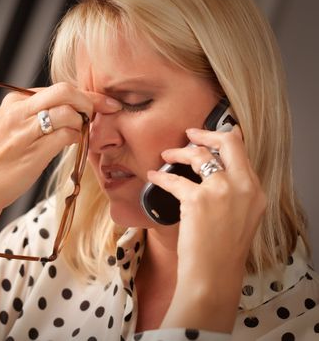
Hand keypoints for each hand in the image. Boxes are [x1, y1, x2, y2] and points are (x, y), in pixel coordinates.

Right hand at [0, 82, 119, 259]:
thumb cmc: (1, 159)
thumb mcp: (15, 128)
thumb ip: (40, 114)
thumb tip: (75, 109)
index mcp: (15, 101)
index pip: (58, 88)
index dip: (86, 94)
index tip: (106, 102)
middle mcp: (18, 110)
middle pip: (65, 91)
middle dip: (90, 101)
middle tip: (102, 113)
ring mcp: (24, 130)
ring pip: (68, 112)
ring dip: (83, 122)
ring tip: (83, 133)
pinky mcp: (33, 150)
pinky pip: (66, 135)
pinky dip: (77, 138)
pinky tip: (75, 144)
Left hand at [148, 126, 265, 330]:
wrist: (214, 275)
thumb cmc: (222, 251)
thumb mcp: (241, 218)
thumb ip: (234, 193)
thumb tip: (216, 173)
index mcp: (254, 191)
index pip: (242, 153)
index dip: (225, 139)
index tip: (211, 135)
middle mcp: (243, 186)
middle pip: (227, 143)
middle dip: (206, 134)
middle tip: (190, 134)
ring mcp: (221, 191)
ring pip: (199, 156)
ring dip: (178, 152)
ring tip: (166, 155)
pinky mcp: (198, 200)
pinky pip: (174, 179)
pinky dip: (160, 176)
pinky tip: (153, 176)